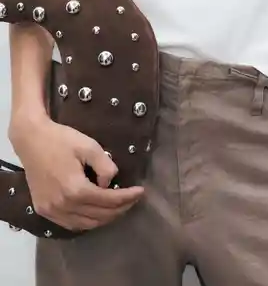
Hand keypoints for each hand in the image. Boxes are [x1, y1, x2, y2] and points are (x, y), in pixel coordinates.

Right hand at [9, 115, 143, 231]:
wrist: (31, 140)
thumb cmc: (61, 140)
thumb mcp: (89, 146)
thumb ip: (105, 166)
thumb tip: (110, 184)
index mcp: (76, 189)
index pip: (109, 201)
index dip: (127, 197)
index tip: (141, 191)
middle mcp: (63, 205)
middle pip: (99, 216)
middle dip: (120, 209)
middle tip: (133, 199)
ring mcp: (52, 210)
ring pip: (85, 224)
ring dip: (105, 218)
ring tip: (118, 206)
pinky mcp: (44, 210)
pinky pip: (70, 224)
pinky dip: (87, 221)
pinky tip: (96, 212)